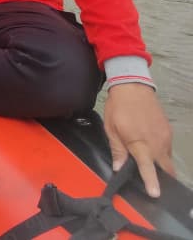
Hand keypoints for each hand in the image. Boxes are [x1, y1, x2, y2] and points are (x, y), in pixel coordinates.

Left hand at [104, 82, 173, 196]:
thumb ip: (117, 150)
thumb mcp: (111, 128)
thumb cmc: (119, 108)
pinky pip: (167, 148)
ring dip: (161, 165)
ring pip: (167, 158)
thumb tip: (118, 168)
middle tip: (155, 185)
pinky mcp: (168, 131)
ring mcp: (165, 137)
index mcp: (140, 144)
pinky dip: (161, 153)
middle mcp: (157, 143)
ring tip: (150, 165)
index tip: (156, 194)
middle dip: (162, 178)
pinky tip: (151, 150)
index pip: (148, 168)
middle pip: (164, 168)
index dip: (152, 182)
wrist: (134, 86)